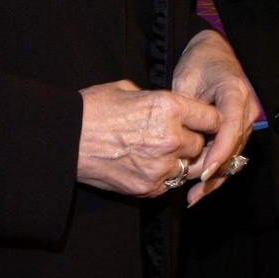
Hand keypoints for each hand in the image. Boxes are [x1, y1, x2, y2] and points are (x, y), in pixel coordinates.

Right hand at [77, 80, 221, 196]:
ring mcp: (160, 166)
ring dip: (181, 161)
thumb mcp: (128, 90)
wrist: (65, 139)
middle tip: (175, 137)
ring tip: (161, 152)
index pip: (212, 119)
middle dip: (192, 141)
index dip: (208, 120)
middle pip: (201, 145)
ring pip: (189, 167)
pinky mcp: (148, 187)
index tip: (203, 122)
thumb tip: (167, 107)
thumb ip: (156, 100)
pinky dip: (164, 176)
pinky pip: (170, 183)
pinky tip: (148, 164)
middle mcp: (170, 137)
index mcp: (168, 107)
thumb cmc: (93, 109)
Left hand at [171, 29, 260, 204]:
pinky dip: (217, 168)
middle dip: (216, 172)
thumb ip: (186, 110)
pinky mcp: (240, 127)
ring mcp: (246, 118)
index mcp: (234, 92)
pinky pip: (231, 150)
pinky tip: (202, 185)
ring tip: (195, 196)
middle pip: (235, 146)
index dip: (219, 152)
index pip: (230, 127)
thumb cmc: (198, 64)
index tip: (203, 171)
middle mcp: (246, 107)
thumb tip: (178, 139)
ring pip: (234, 153)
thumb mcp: (186, 82)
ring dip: (216, 175)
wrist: (214, 53)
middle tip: (195, 193)